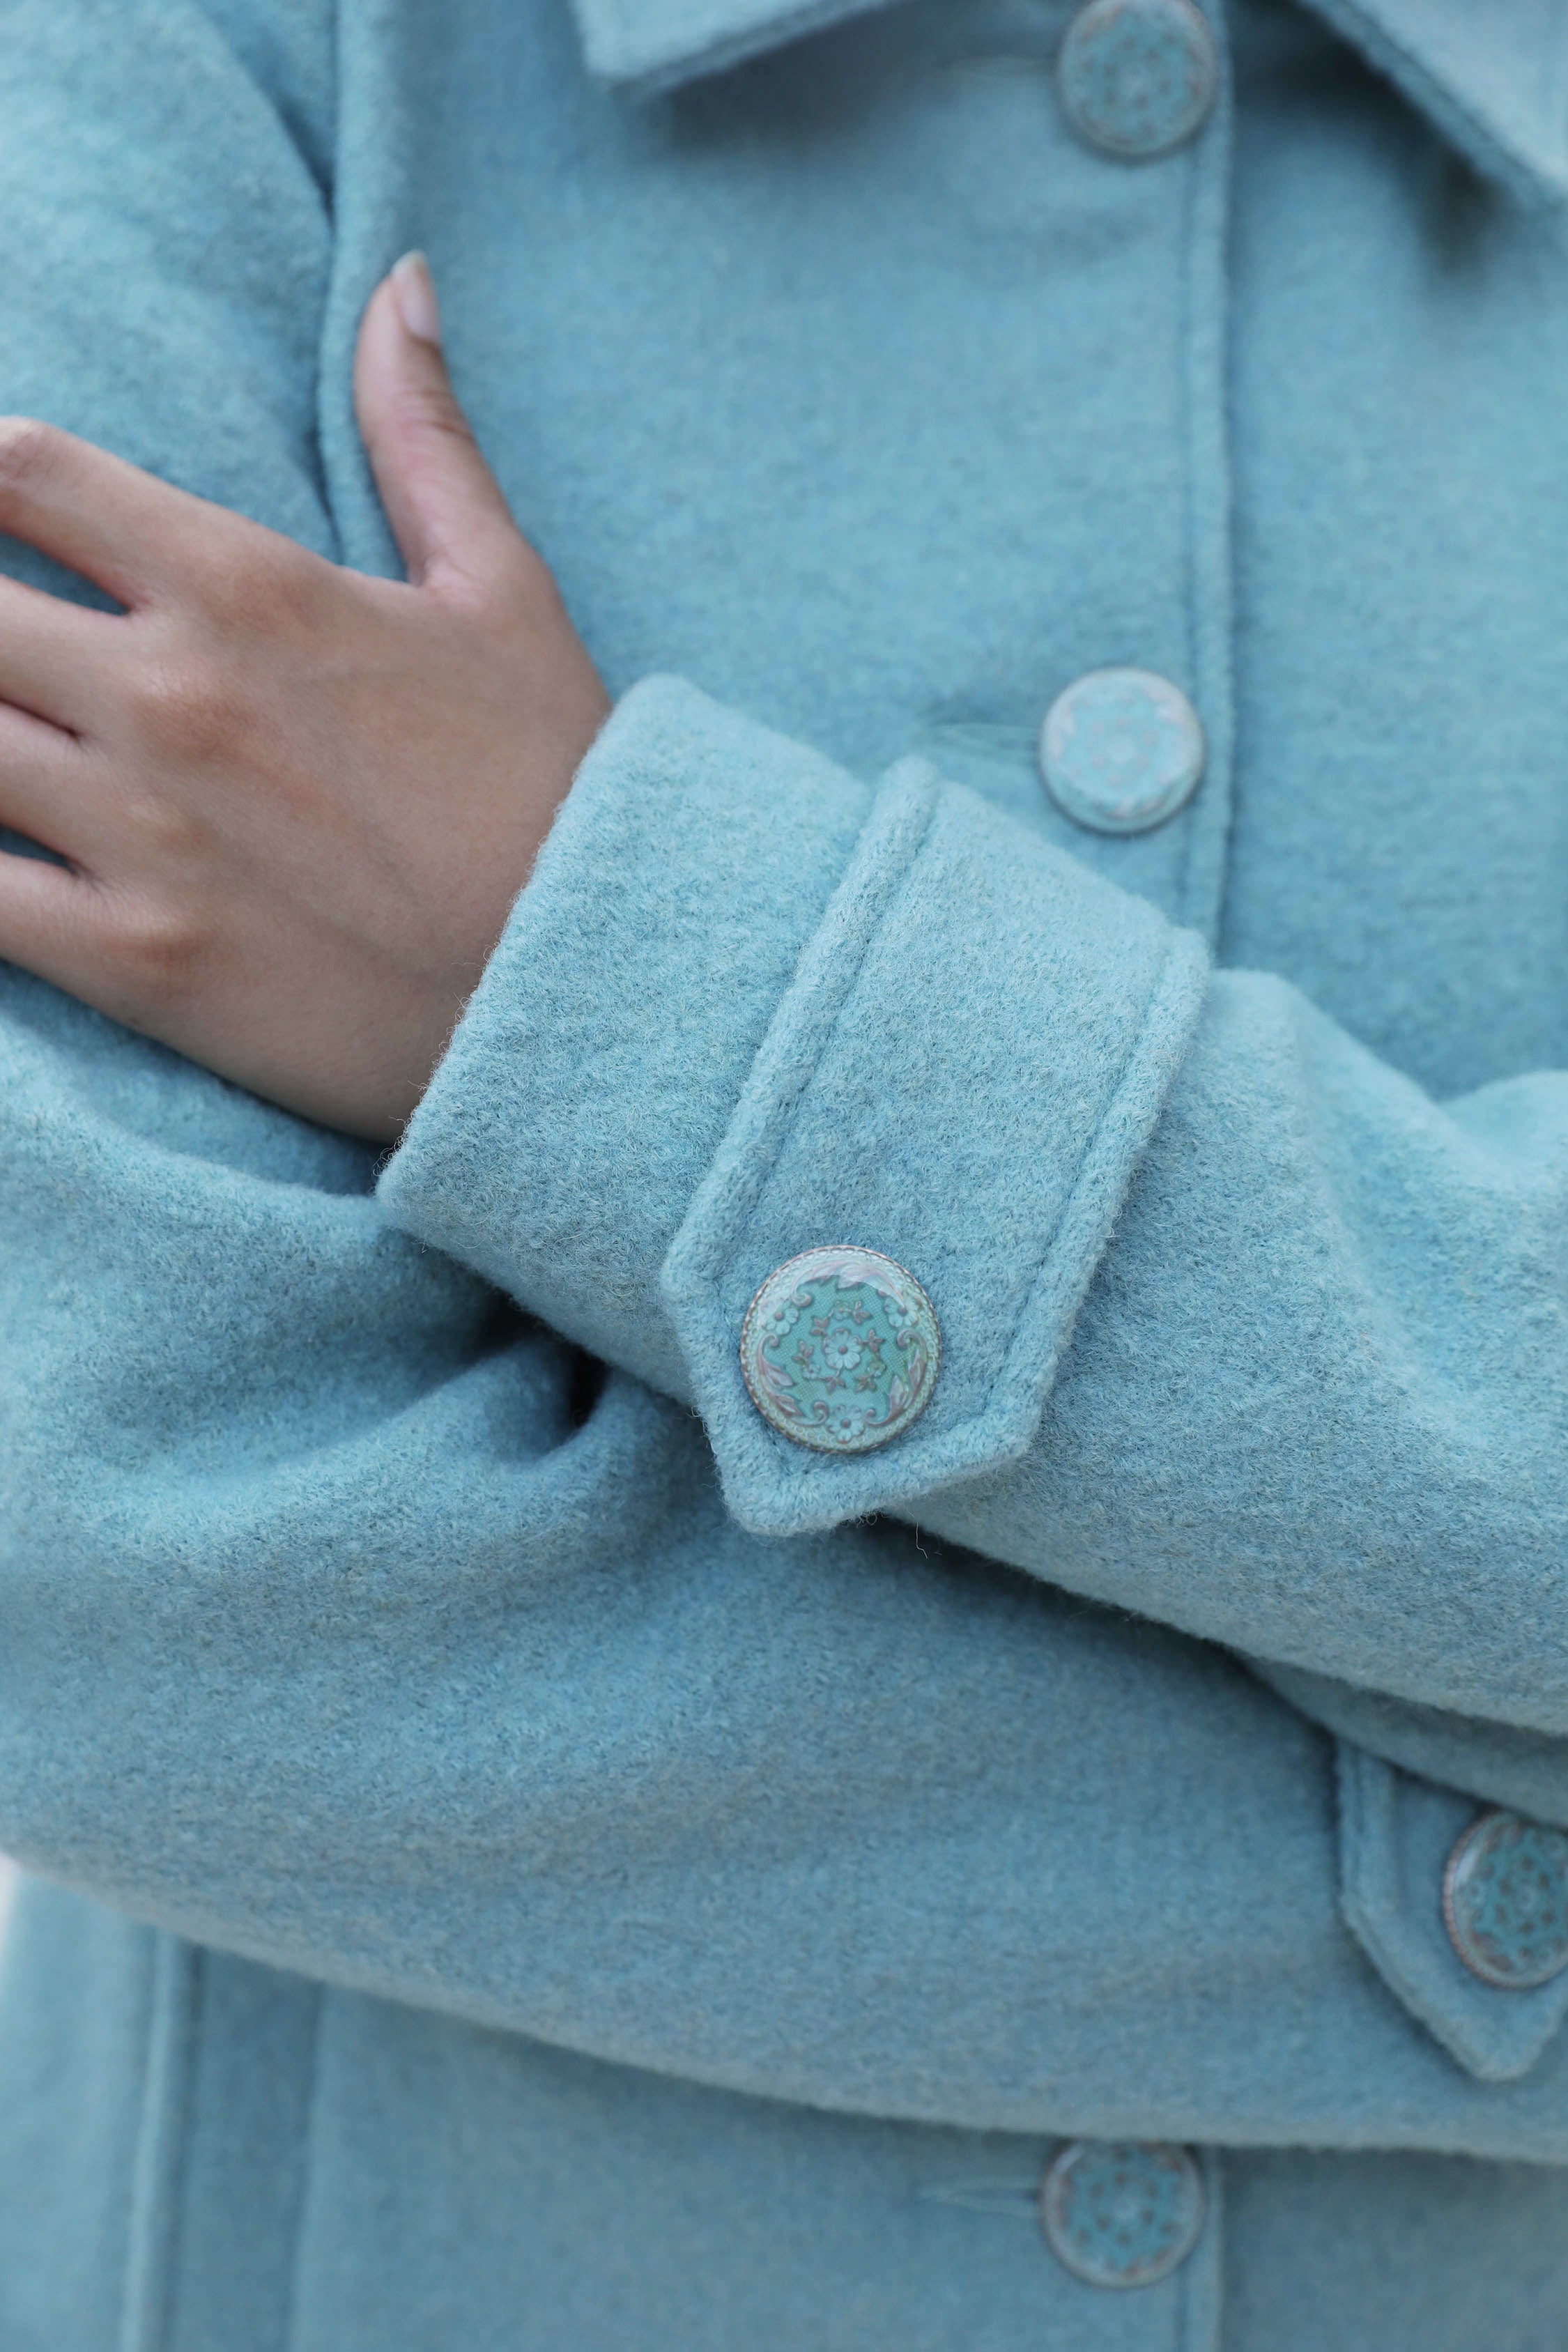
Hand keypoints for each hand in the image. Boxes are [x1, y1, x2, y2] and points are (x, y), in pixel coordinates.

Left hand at [0, 253, 609, 1139]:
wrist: (592, 991)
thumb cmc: (553, 791)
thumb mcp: (505, 595)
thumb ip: (422, 436)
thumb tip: (401, 279)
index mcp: (246, 588)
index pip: (22, 471)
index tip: (2, 529)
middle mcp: (170, 695)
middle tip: (15, 669)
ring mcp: (141, 832)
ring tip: (12, 753)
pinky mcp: (132, 961)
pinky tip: (2, 863)